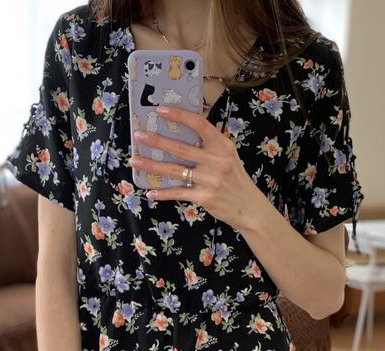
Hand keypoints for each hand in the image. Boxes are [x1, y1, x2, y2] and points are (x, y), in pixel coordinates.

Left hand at [130, 105, 264, 229]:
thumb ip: (211, 143)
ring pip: (175, 171)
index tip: (161, 110)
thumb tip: (188, 125)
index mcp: (222, 145)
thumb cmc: (235, 178)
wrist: (248, 206)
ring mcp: (210, 180)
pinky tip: (150, 192)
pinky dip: (163, 194)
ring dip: (152, 165)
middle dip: (157, 141)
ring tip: (135, 160)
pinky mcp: (204, 197)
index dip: (180, 116)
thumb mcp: (229, 155)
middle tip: (139, 135)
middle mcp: (217, 161)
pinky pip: (179, 193)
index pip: (200, 125)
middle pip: (181, 149)